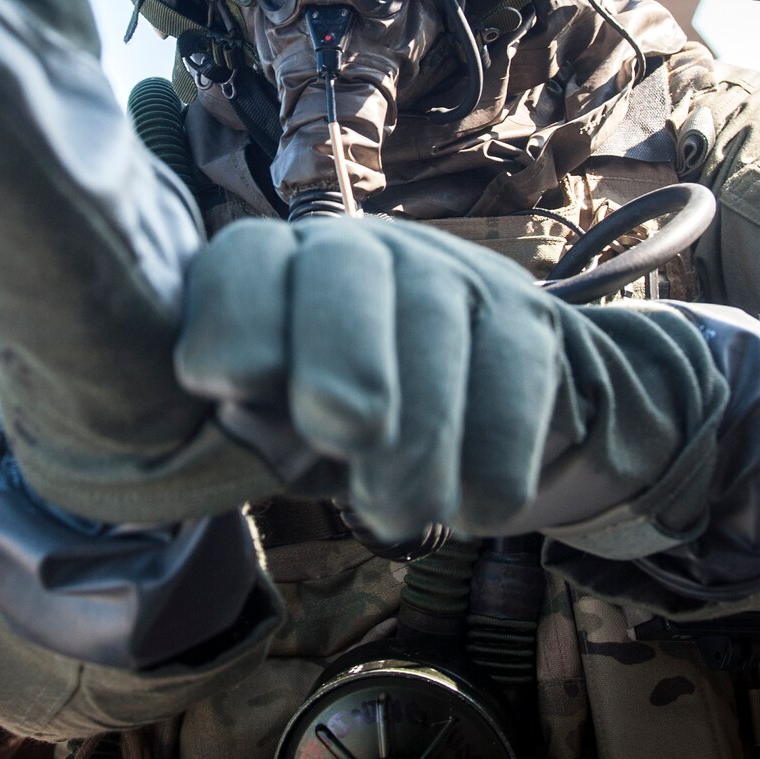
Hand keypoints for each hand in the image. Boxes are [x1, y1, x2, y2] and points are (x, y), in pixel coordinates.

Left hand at [175, 216, 727, 539]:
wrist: (459, 381)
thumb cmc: (327, 410)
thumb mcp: (276, 419)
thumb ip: (255, 416)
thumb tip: (247, 411)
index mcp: (273, 262)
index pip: (245, 261)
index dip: (238, 321)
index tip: (233, 386)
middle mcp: (359, 246)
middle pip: (346, 278)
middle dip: (343, 367)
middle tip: (345, 442)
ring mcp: (450, 272)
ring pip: (437, 341)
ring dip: (417, 452)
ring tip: (396, 512)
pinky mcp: (526, 314)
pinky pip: (515, 392)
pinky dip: (491, 471)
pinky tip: (469, 508)